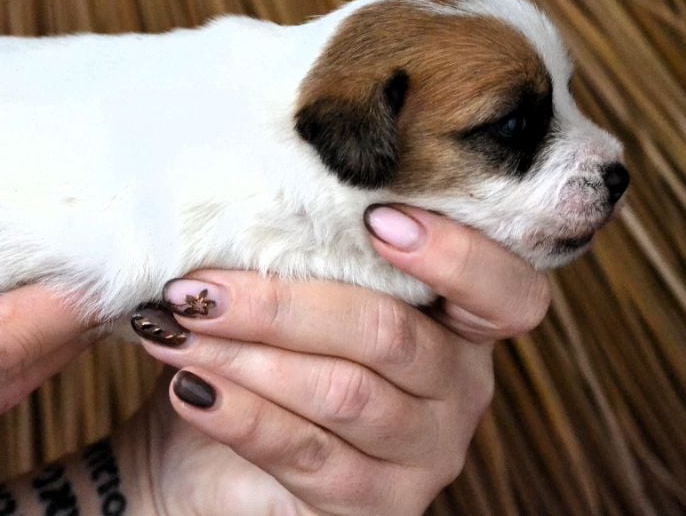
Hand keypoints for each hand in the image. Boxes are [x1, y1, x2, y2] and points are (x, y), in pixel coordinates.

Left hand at [126, 205, 550, 514]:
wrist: (214, 461)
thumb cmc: (263, 358)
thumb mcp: (294, 298)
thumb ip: (303, 256)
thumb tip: (247, 199)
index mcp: (457, 325)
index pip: (506, 293)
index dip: (457, 255)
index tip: (375, 220)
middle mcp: (457, 390)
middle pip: (387, 334)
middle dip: (279, 305)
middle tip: (197, 289)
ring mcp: (422, 455)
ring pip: (340, 392)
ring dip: (247, 356)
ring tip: (180, 332)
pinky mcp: (374, 505)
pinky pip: (305, 452)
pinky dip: (239, 414)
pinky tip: (189, 387)